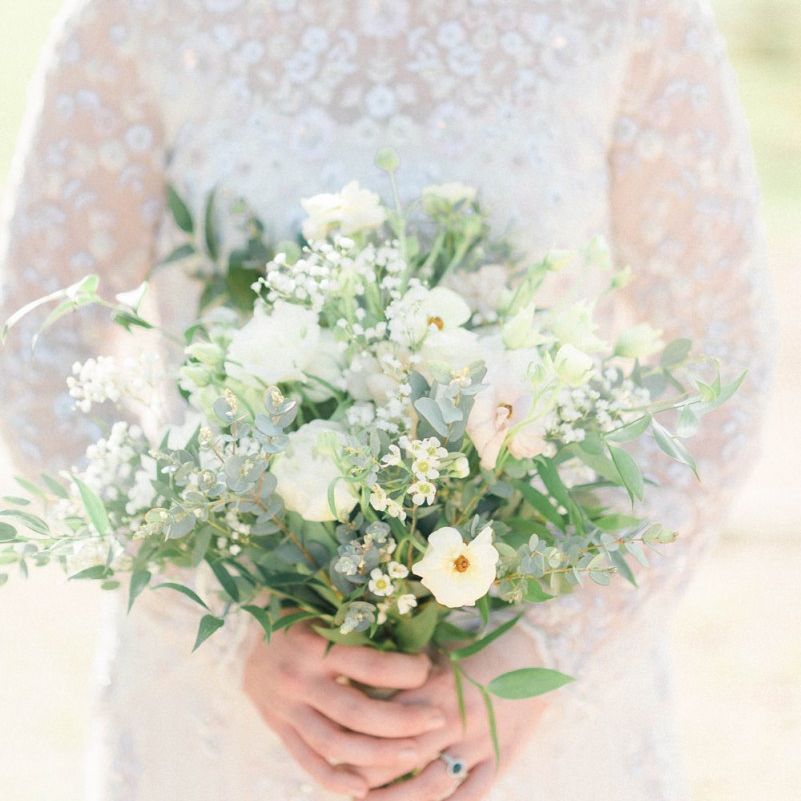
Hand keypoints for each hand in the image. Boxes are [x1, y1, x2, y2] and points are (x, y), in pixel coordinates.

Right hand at [243, 622, 447, 798]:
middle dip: (402, 720)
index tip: (429, 669)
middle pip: (357, 712)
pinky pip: (308, 761)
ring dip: (378, 755)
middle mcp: (299, 678)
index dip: (406, 671)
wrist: (243, 638)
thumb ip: (361, 625)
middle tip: (437, 721)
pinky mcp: (279, 729)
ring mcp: (286, 708)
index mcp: (314, 644)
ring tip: (413, 756)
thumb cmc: (301, 617)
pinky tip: (364, 789)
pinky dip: (335, 780)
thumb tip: (418, 634)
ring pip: (336, 743)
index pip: (370, 665)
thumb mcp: (327, 610)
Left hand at [358, 626, 547, 799]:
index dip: (357, 737)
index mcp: (434, 687)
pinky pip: (470, 795)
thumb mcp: (438, 652)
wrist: (532, 656)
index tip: (333, 745)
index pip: (386, 718)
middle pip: (401, 755)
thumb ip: (404, 670)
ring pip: (432, 784)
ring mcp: (477, 742)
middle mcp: (453, 718)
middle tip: (343, 785)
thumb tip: (357, 675)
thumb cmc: (477, 649)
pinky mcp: (498, 759)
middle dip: (368, 775)